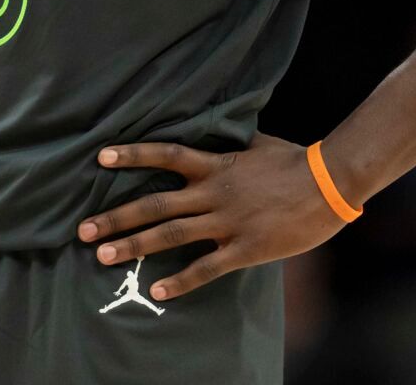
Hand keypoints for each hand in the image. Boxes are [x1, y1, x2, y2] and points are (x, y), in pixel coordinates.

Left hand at [75, 131, 347, 301]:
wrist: (331, 184)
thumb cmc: (296, 161)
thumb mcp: (257, 142)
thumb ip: (230, 140)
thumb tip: (214, 125)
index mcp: (216, 164)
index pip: (165, 154)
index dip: (133, 155)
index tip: (100, 157)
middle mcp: (213, 192)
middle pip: (155, 204)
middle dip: (117, 216)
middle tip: (84, 230)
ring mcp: (227, 222)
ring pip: (171, 235)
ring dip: (134, 247)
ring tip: (103, 257)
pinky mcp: (245, 249)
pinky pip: (206, 268)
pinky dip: (181, 281)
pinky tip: (158, 290)